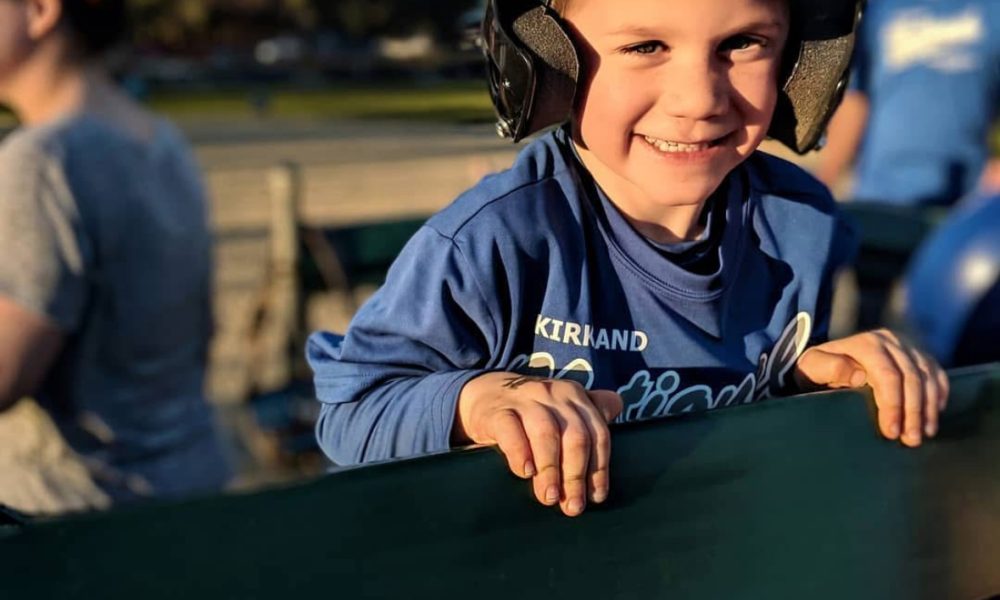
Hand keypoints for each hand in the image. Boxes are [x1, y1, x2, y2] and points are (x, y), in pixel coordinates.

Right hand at [453, 372, 622, 516]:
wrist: (484, 393)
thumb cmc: (531, 410)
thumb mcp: (562, 407)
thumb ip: (590, 410)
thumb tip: (618, 407)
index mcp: (574, 396)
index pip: (596, 433)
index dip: (599, 468)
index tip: (596, 497)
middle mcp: (553, 394)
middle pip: (574, 436)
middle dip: (576, 475)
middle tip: (572, 506)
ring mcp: (524, 400)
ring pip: (545, 433)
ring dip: (550, 469)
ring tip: (549, 497)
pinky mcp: (498, 411)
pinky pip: (511, 431)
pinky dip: (520, 453)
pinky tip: (525, 472)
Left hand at [794, 329, 948, 446]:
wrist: (826, 362)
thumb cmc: (817, 370)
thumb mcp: (812, 368)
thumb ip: (829, 368)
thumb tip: (860, 375)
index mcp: (865, 343)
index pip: (888, 375)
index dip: (892, 405)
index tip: (891, 432)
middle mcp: (889, 340)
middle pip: (911, 378)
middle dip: (913, 412)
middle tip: (911, 441)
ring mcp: (906, 346)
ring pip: (927, 378)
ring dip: (928, 409)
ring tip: (923, 434)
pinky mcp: (918, 355)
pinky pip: (936, 375)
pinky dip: (938, 396)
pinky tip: (932, 418)